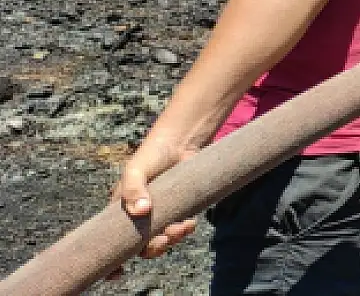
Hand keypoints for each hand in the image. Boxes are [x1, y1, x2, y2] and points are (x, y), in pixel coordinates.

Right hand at [108, 138, 198, 276]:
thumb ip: (133, 189)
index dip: (112, 261)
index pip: (110, 241)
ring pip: (162, 240)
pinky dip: (185, 230)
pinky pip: (179, 230)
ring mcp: (159, 215)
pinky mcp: (178, 210)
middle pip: (140, 247)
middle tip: (165, 238)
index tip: (117, 274)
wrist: (181, 143)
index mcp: (120, 212)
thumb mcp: (135, 170)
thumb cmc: (151, 155)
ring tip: (182, 227)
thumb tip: (141, 212)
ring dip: (172, 240)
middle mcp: (138, 217)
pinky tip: (190, 222)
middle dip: (153, 248)